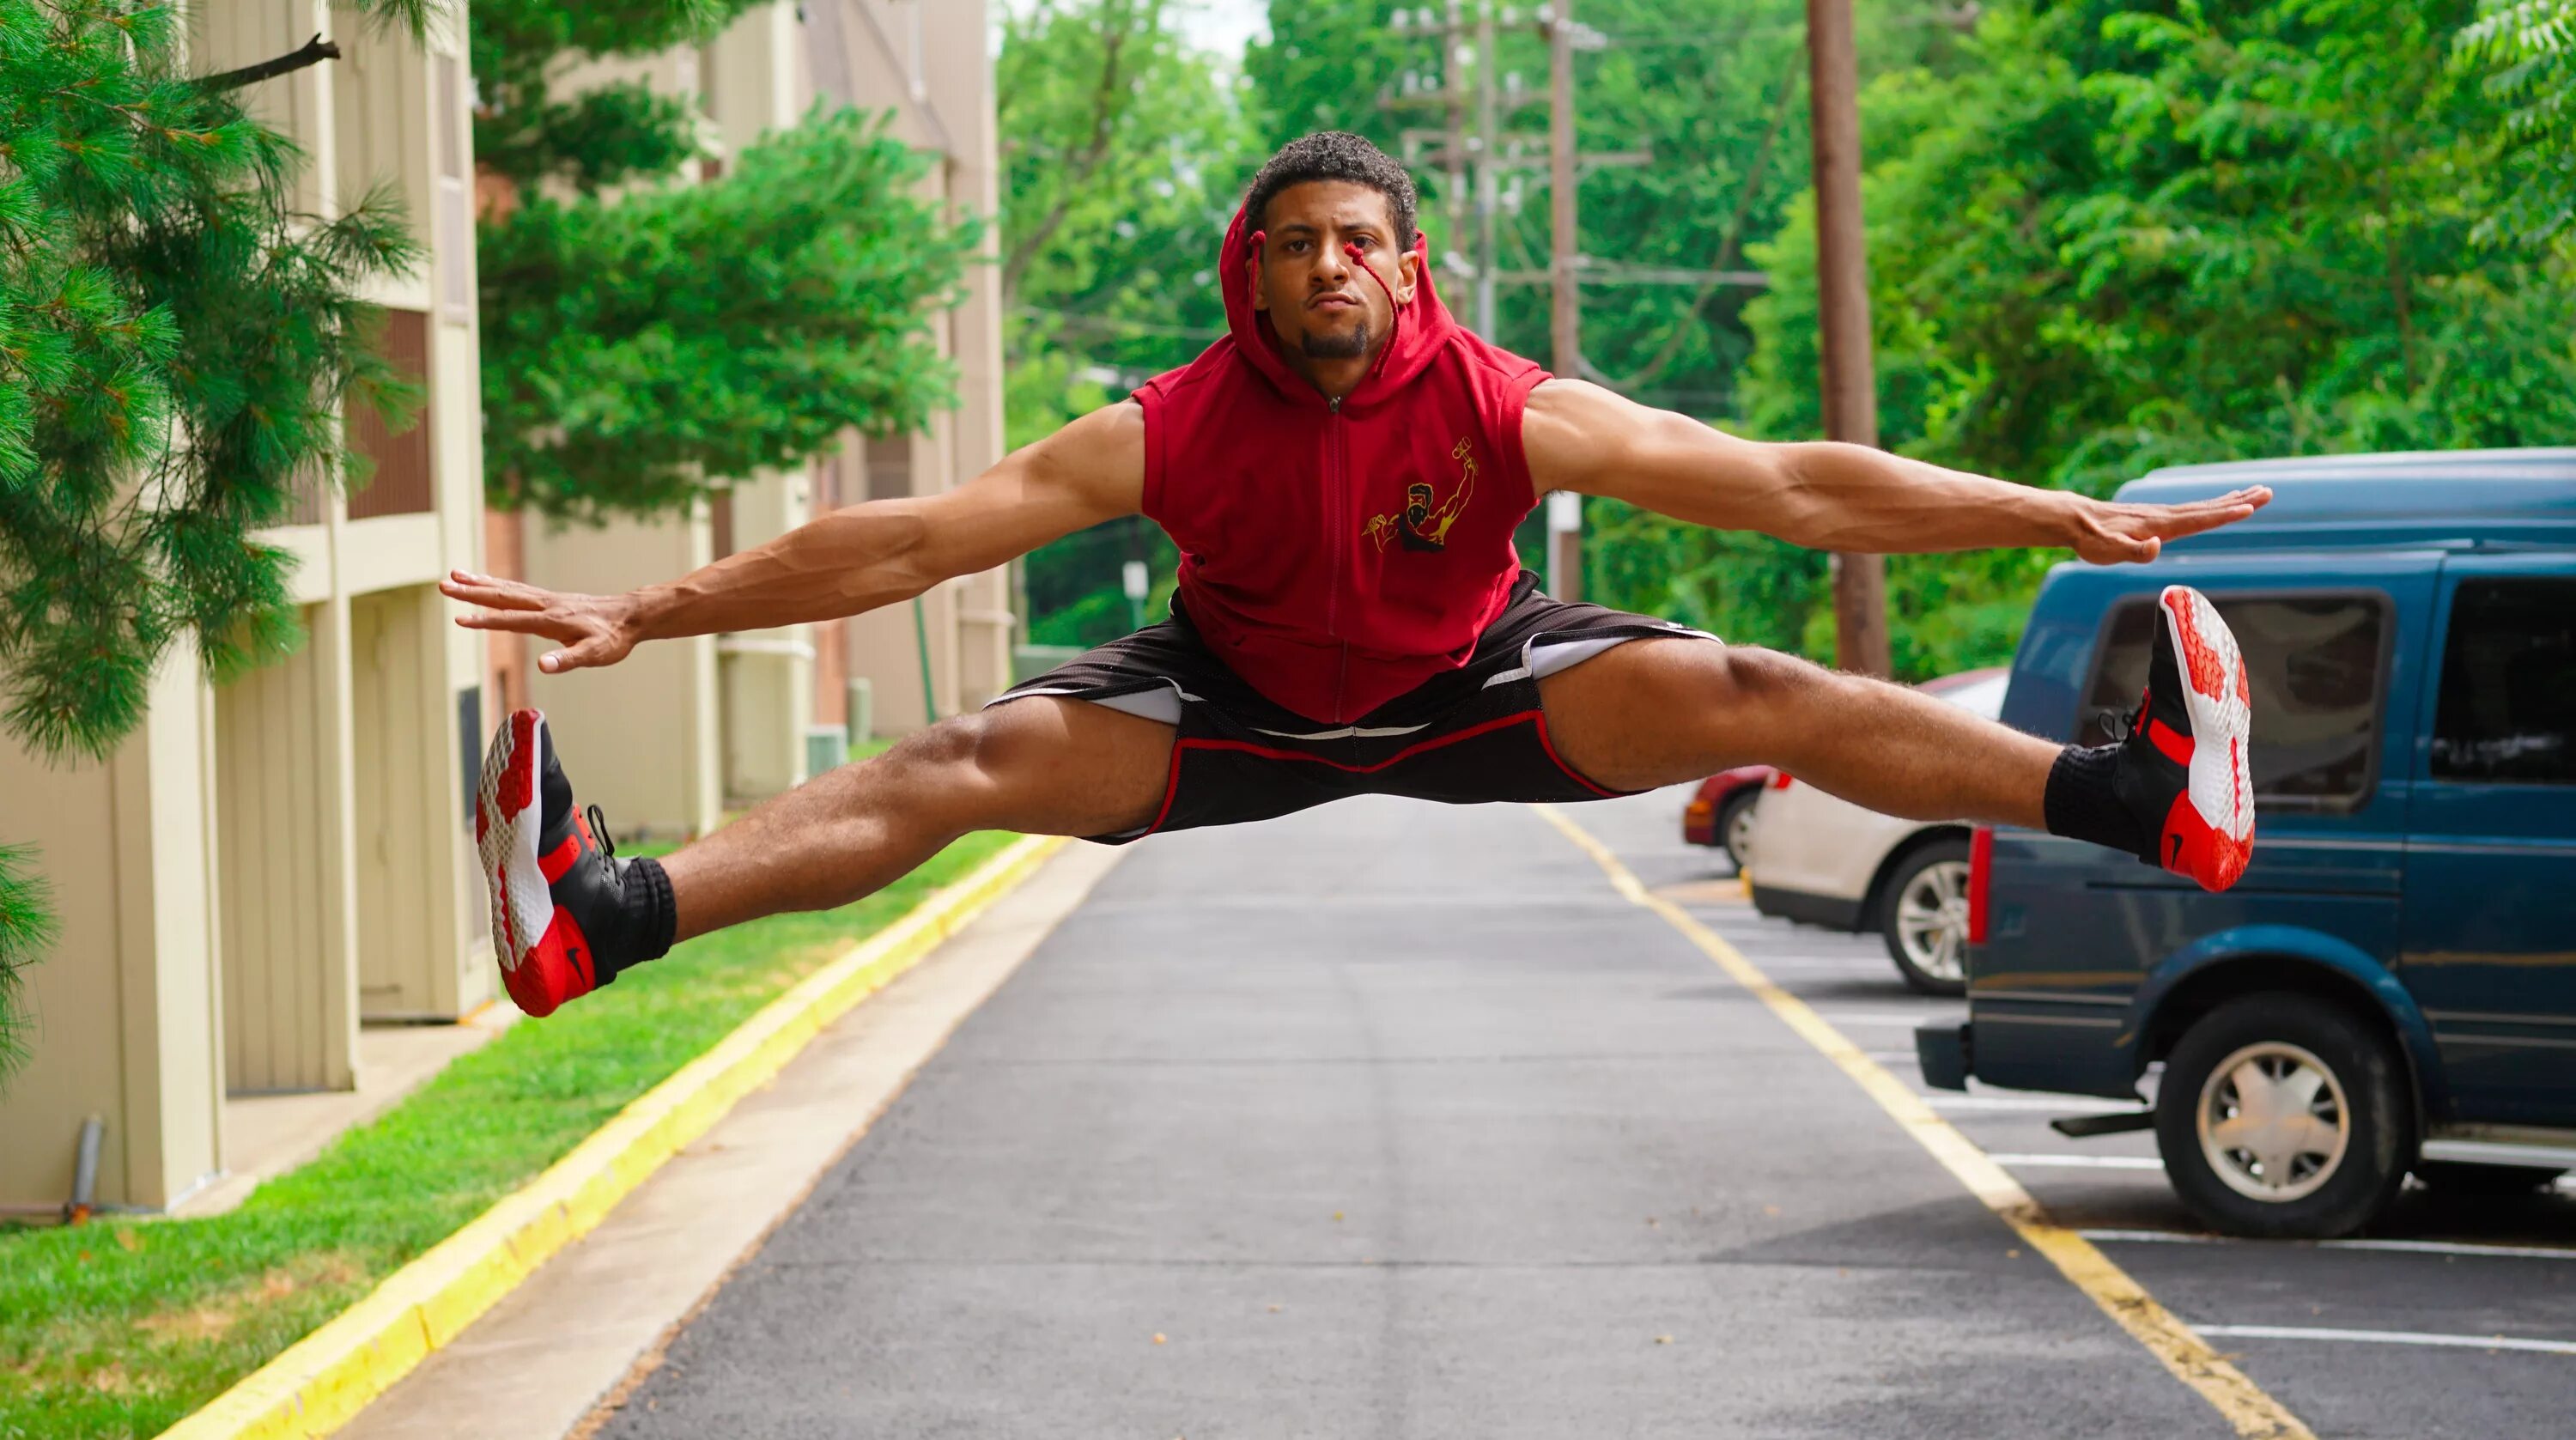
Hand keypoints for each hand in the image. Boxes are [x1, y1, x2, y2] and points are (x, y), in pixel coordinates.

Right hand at [439, 570, 643, 674]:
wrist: (630, 616)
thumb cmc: (614, 638)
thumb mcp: (595, 654)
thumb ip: (568, 660)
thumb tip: (543, 667)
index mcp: (551, 620)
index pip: (511, 620)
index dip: (484, 621)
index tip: (459, 620)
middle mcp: (545, 605)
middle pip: (502, 596)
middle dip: (471, 592)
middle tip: (443, 585)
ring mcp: (547, 599)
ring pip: (507, 588)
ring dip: (480, 582)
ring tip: (455, 574)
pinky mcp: (550, 599)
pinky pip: (518, 588)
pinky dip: (498, 584)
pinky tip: (486, 582)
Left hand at [2068, 486, 2271, 564]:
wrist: (2075, 521)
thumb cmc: (2091, 540)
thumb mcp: (2109, 551)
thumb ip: (2133, 551)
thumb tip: (2156, 546)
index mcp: (2160, 526)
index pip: (2199, 520)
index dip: (2225, 515)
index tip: (2250, 508)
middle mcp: (2165, 516)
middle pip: (2209, 508)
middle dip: (2240, 502)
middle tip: (2268, 492)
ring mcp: (2161, 514)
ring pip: (2203, 506)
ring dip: (2230, 500)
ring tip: (2255, 493)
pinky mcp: (2156, 516)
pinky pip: (2192, 509)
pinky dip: (2211, 505)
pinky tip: (2217, 505)